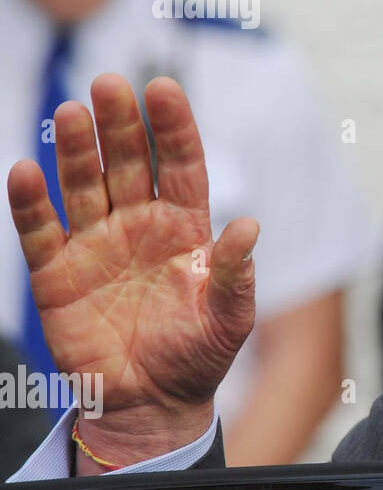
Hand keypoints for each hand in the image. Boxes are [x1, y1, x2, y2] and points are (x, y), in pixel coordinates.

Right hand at [7, 73, 257, 470]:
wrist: (152, 404)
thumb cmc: (198, 356)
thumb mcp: (229, 319)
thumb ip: (236, 275)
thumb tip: (250, 227)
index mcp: (185, 227)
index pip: (182, 165)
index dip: (174, 128)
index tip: (164, 88)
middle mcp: (139, 225)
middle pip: (128, 163)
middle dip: (120, 125)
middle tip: (109, 85)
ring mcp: (96, 244)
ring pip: (83, 184)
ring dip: (75, 150)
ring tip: (69, 114)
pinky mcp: (56, 273)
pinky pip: (40, 230)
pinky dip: (31, 202)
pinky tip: (24, 171)